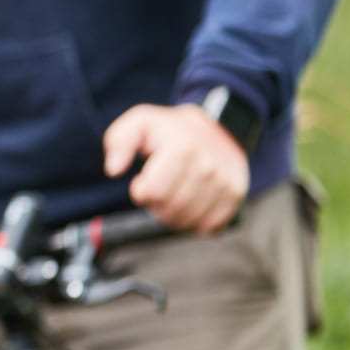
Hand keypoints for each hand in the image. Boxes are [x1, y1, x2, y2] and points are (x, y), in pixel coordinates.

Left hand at [103, 102, 248, 233]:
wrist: (218, 126)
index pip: (153, 192)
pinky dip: (193, 222)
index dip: (141, 190)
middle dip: (155, 204)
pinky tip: (189, 204)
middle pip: (169, 209)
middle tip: (158, 189)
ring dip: (172, 215)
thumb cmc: (171, 130)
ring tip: (173, 194)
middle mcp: (209, 166)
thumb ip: (119, 141)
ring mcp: (226, 182)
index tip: (144, 179)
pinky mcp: (235, 196)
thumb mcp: (140, 123)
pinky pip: (208, 226)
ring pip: (188, 221)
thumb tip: (114, 169)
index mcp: (183, 148)